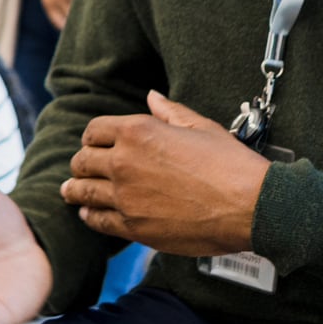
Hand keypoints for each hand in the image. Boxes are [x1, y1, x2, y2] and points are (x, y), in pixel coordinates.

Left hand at [58, 91, 270, 255]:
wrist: (251, 206)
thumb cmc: (230, 163)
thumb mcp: (200, 127)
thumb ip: (169, 112)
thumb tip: (152, 96)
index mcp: (137, 131)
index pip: (94, 131)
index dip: (93, 137)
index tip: (94, 144)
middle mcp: (124, 162)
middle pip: (82, 161)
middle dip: (81, 163)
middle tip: (81, 169)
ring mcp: (125, 197)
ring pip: (82, 191)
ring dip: (75, 190)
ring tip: (71, 191)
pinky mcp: (134, 227)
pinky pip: (97, 221)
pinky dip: (90, 215)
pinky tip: (89, 214)